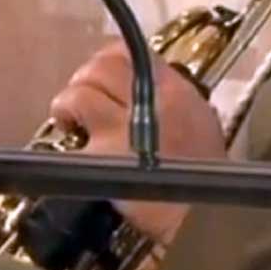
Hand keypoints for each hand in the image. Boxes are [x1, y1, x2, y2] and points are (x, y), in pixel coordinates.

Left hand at [48, 38, 225, 243]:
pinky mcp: (99, 156)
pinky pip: (70, 129)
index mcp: (176, 91)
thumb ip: (175, 102)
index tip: (103, 74)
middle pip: (100, 67)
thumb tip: (148, 89)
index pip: (132, 52)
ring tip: (72, 121)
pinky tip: (71, 143)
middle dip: (85, 80)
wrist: (198, 217)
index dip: (109, 58)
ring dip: (68, 105)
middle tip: (85, 101)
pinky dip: (65, 131)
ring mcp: (122, 127)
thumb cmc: (205, 177)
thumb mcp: (204, 126)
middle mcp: (150, 101)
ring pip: (78, 92)